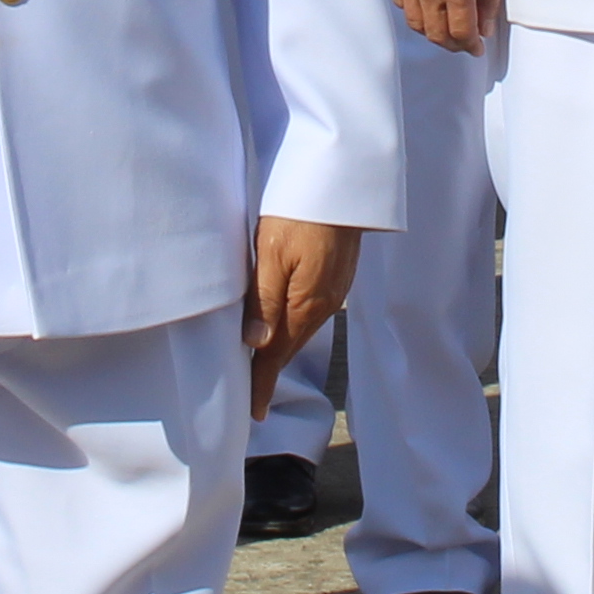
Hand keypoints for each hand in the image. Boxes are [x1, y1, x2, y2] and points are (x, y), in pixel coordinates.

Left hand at [242, 216, 360, 405]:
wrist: (341, 181)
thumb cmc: (300, 211)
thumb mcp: (272, 253)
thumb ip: (263, 300)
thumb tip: (255, 344)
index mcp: (306, 304)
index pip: (278, 355)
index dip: (263, 383)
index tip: (254, 411)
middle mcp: (324, 304)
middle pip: (291, 346)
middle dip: (271, 369)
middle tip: (252, 392)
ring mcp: (334, 291)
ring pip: (302, 329)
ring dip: (282, 347)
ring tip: (262, 363)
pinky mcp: (337, 277)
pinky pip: (311, 312)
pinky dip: (294, 325)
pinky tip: (283, 324)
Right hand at [386, 0, 502, 53]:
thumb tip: (484, 27)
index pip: (461, 32)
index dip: (470, 46)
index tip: (476, 48)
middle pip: (436, 33)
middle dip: (452, 44)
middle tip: (464, 43)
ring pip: (416, 22)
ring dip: (432, 31)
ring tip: (446, 28)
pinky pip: (401, 2)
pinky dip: (415, 10)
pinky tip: (428, 6)